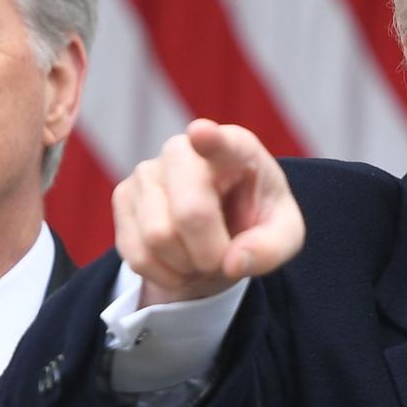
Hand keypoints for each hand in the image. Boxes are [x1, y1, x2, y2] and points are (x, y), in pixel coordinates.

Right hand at [112, 119, 305, 306]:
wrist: (218, 228)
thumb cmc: (255, 220)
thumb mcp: (283, 235)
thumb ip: (271, 248)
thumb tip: (233, 263)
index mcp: (234, 147)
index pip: (220, 142)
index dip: (209, 139)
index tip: (201, 133)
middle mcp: (183, 149)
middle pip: (190, 212)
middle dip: (210, 253)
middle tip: (222, 258)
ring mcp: (147, 170)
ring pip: (158, 238)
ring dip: (186, 266)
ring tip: (200, 256)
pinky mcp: (123, 196)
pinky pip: (136, 255)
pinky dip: (163, 274)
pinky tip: (178, 261)